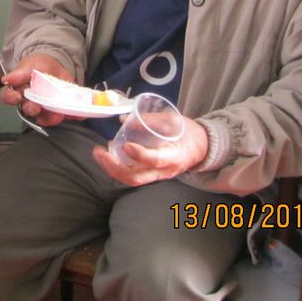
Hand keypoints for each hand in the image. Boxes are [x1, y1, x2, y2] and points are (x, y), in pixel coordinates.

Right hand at [0, 53, 77, 127]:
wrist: (56, 67)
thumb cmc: (39, 66)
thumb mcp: (30, 64)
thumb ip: (20, 73)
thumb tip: (7, 79)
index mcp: (18, 91)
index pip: (8, 97)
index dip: (10, 98)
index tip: (16, 97)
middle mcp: (29, 103)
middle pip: (27, 110)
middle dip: (32, 110)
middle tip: (37, 107)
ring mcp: (44, 109)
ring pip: (45, 118)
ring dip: (51, 118)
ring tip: (58, 113)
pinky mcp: (59, 111)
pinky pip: (65, 116)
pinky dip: (72, 115)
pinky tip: (77, 113)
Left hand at [92, 117, 209, 185]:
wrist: (202, 149)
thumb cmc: (188, 133)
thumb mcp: (174, 120)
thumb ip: (151, 120)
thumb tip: (125, 120)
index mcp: (174, 156)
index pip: (155, 160)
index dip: (139, 155)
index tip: (126, 145)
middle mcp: (164, 171)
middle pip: (136, 178)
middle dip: (114, 167)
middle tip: (99, 152)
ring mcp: (157, 176)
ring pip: (131, 180)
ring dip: (111, 168)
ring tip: (99, 153)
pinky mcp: (151, 175)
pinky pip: (132, 176)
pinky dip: (117, 168)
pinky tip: (108, 156)